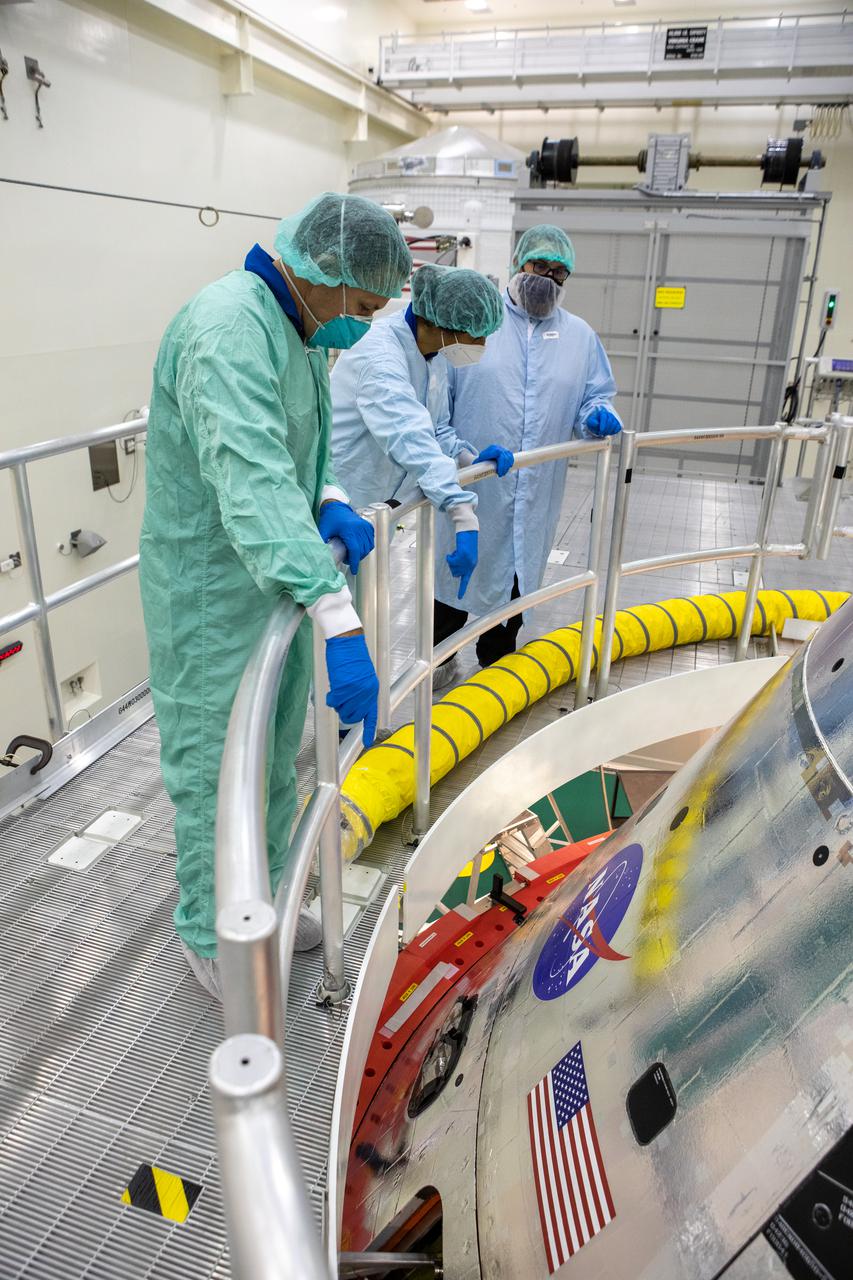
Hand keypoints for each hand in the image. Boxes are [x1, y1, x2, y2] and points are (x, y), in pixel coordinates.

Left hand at [317, 501, 373, 574]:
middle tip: (347, 560)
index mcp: (349, 529)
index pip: (355, 549)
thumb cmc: (329, 519)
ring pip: (368, 547)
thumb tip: (322, 558)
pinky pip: (370, 541)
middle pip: (362, 550)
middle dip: (356, 558)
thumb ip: (324, 544)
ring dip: (361, 553)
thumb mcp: (324, 531)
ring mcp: (365, 526)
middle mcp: (359, 527)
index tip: (353, 571)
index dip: (354, 562)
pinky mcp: (368, 526)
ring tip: (352, 554)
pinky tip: (358, 548)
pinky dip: (366, 547)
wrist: (336, 507)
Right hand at [325, 633, 378, 747]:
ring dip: (338, 704)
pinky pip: (333, 701)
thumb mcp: (363, 676)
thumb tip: (354, 707)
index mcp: (373, 690)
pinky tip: (332, 691)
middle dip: (346, 713)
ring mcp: (355, 690)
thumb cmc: (353, 656)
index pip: (372, 715)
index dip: (369, 730)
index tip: (368, 742)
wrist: (347, 641)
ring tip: (337, 692)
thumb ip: (362, 692)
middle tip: (341, 703)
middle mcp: (366, 692)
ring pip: (343, 710)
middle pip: (354, 716)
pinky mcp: (343, 687)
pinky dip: (330, 698)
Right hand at [445, 529, 477, 599]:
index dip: (462, 589)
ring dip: (452, 560)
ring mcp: (467, 561)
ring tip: (456, 552)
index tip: (459, 598)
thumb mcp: (466, 555)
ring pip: (452, 567)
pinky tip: (454, 551)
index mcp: (472, 565)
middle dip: (452, 566)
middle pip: (455, 574)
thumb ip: (462, 564)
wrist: (469, 530)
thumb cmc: (466, 541)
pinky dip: (450, 556)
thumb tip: (456, 574)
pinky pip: (451, 561)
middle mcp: (470, 565)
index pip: (466, 580)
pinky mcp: (463, 556)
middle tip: (455, 556)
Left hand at [474, 444, 513, 476]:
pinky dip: (510, 464)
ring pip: (509, 458)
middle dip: (503, 467)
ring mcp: (503, 449)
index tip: (498, 472)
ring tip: (502, 473)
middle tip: (500, 475)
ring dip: (506, 467)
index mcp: (492, 449)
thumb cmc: (481, 460)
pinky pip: (511, 458)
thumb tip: (473, 468)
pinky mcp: (507, 452)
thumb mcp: (478, 461)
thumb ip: (477, 463)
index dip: (500, 464)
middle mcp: (498, 448)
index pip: (498, 454)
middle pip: (504, 457)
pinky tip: (507, 469)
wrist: (485, 456)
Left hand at [585, 407, 621, 437]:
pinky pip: (618, 427)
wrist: (599, 421)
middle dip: (606, 429)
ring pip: (615, 424)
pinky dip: (614, 431)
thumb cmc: (595, 422)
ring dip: (610, 431)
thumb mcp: (590, 421)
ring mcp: (615, 418)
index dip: (603, 425)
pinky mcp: (618, 423)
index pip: (604, 418)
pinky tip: (609, 433)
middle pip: (610, 422)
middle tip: (601, 434)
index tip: (600, 431)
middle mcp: (610, 414)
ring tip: (605, 434)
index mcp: (603, 413)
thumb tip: (597, 423)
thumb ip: (592, 422)